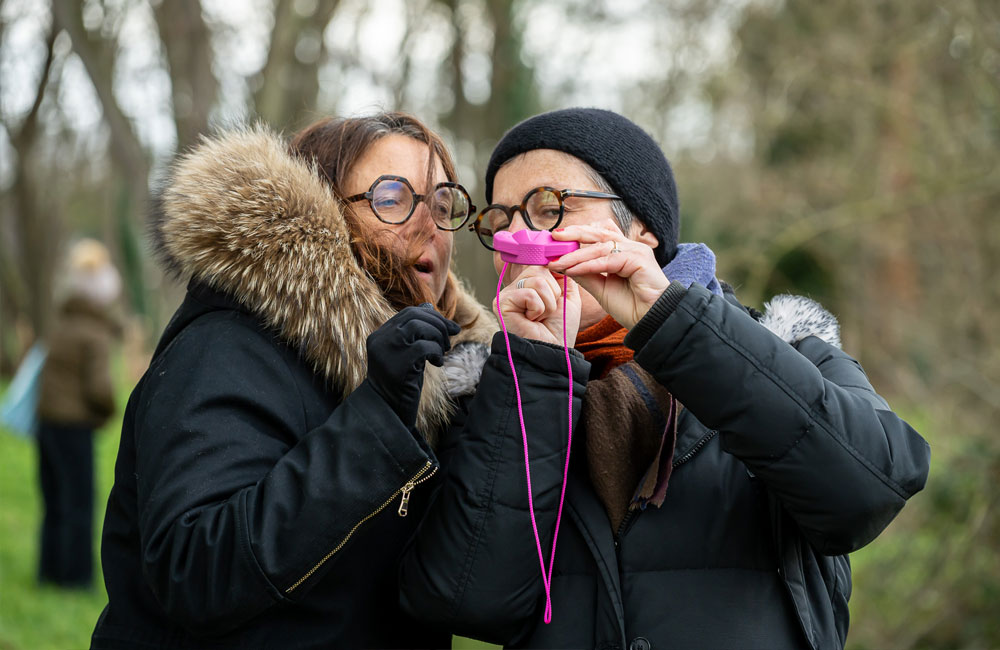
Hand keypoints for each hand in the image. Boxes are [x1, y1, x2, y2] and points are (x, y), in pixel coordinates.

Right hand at [366, 304, 459, 427]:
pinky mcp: (398, 365)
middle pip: (415, 316)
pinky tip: (437, 363)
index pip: (409, 312)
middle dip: (439, 324)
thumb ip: (414, 332)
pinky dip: (436, 353)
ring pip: (419, 327)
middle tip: (450, 339)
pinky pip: (424, 347)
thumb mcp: (406, 352)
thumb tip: (428, 306)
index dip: (433, 316)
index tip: (450, 329)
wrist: (387, 411)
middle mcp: (380, 339)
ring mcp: (387, 351)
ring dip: (438, 337)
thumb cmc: (400, 381)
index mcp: (380, 334)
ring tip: (442, 352)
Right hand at [494, 266, 581, 345]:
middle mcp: (516, 286)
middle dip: (554, 293)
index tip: (559, 292)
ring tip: (540, 317)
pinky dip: (538, 309)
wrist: (552, 351)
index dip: (555, 276)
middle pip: (541, 270)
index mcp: (529, 283)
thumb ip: (563, 273)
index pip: (542, 263)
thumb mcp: (568, 295)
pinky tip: (531, 320)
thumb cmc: (560, 327)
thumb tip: (556, 256)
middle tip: (547, 312)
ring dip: (547, 303)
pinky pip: (529, 294)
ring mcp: (507, 293)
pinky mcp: (501, 302)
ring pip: (537, 281)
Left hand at [548, 219, 669, 329]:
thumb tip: (564, 264)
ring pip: (600, 246)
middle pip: (599, 232)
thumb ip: (585, 274)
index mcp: (623, 250)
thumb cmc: (631, 306)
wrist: (651, 321)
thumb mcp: (601, 288)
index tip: (556, 240)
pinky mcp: (639, 259)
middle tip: (553, 237)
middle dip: (574, 233)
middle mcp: (630, 247)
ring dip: (576, 254)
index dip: (578, 233)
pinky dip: (588, 264)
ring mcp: (636, 251)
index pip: (599, 234)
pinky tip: (572, 270)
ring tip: (557, 261)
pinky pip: (608, 260)